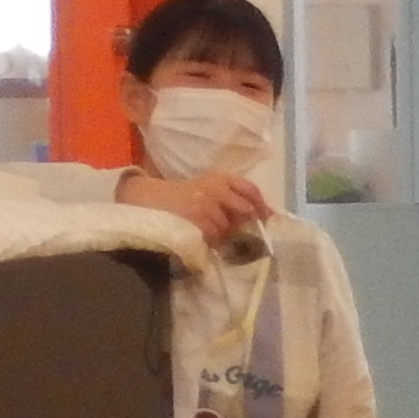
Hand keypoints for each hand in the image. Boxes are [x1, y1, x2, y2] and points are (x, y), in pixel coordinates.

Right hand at [118, 168, 270, 245]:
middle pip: (245, 210)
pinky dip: (211, 240)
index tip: (268, 218)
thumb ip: (231, 199)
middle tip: (239, 232)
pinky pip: (215, 237)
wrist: (150, 200)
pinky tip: (200, 235)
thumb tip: (262, 217)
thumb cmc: (181, 197)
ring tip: (207, 231)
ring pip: (229, 227)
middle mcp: (217, 187)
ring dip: (224, 235)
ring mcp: (208, 203)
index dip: (262, 205)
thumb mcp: (206, 189)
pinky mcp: (199, 220)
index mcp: (220, 177)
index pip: (250, 189)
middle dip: (245, 224)